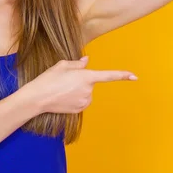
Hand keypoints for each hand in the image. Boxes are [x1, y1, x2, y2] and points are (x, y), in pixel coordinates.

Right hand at [22, 56, 137, 113]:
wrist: (38, 98)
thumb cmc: (48, 79)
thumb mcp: (62, 65)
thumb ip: (77, 64)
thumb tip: (86, 62)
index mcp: (86, 77)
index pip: (108, 76)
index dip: (122, 75)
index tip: (134, 76)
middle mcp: (88, 90)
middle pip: (90, 83)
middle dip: (81, 80)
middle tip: (64, 80)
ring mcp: (84, 101)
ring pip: (86, 93)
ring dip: (77, 90)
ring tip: (61, 89)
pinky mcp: (79, 110)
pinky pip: (81, 101)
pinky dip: (74, 98)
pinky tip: (63, 97)